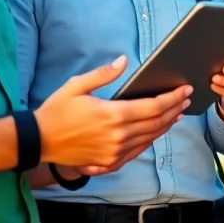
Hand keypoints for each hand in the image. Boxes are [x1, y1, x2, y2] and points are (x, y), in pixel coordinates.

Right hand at [35, 55, 191, 175]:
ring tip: (176, 114)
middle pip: (156, 123)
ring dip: (165, 125)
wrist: (38, 141)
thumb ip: (103, 73)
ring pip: (150, 138)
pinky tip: (155, 132)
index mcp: (113, 114)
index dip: (173, 98)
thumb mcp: (77, 85)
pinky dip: (150, 140)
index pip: (154, 107)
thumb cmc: (56, 111)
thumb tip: (124, 60)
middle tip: (185, 100)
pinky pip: (137, 152)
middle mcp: (118, 136)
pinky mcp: (108, 163)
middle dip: (174, 110)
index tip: (185, 90)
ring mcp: (114, 152)